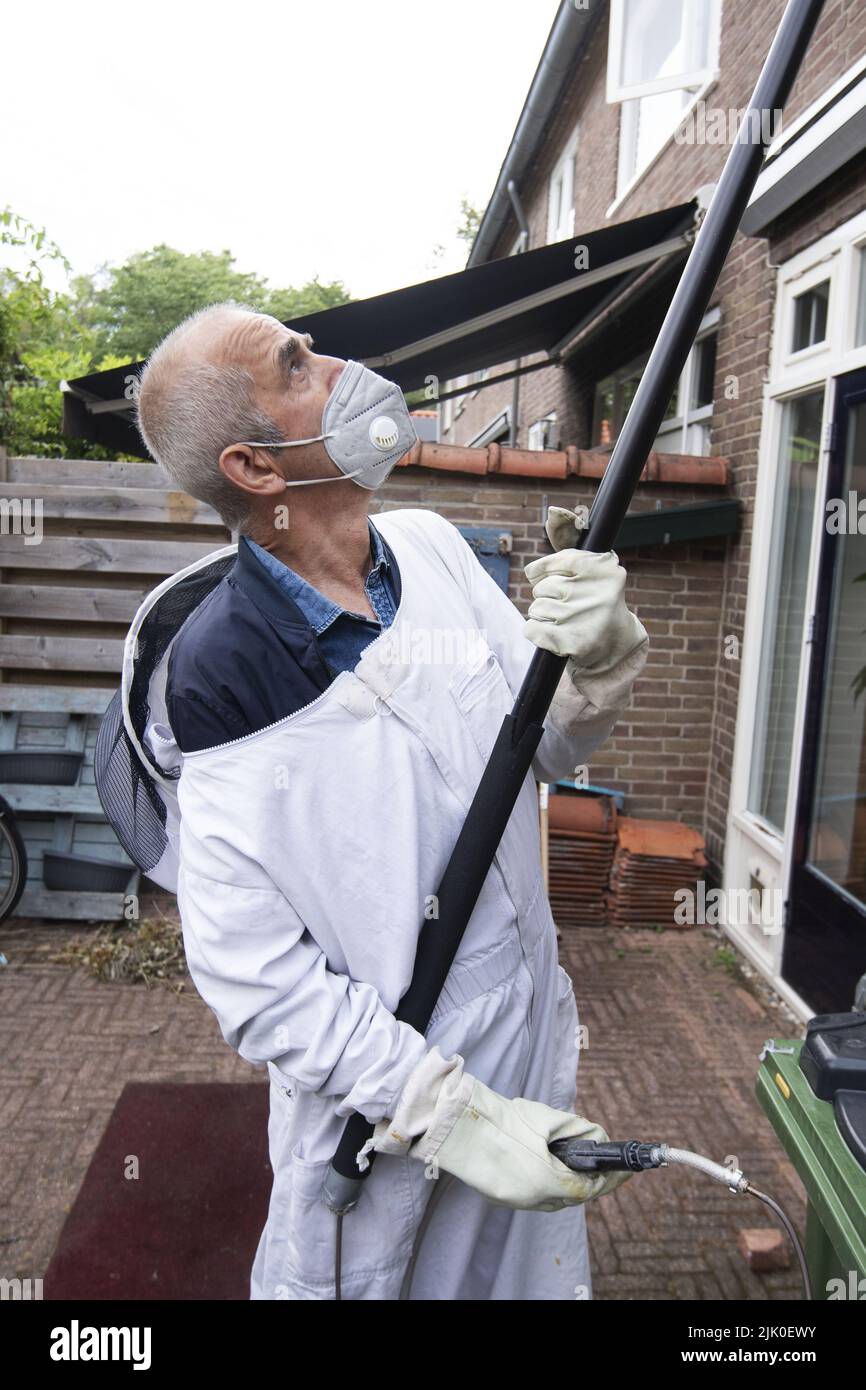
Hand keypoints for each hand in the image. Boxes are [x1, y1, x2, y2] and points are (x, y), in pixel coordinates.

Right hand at [358, 1047, 629, 1210]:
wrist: (457, 1125)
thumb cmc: (501, 1120)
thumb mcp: (546, 1119)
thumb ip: (577, 1130)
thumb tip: (596, 1135)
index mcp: (548, 1181)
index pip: (592, 1186)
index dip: (612, 1177)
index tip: (627, 1169)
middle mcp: (534, 1198)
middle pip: (574, 1195)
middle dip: (590, 1179)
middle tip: (604, 1162)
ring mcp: (516, 1200)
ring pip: (554, 1197)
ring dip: (567, 1180)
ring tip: (576, 1161)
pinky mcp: (502, 1195)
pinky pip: (535, 1193)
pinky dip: (546, 1180)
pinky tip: (547, 1164)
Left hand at [523, 506, 646, 678]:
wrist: (615, 646)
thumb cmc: (595, 600)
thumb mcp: (591, 568)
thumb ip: (571, 540)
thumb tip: (554, 511)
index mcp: (605, 569)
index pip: (557, 561)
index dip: (544, 571)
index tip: (544, 577)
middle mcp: (598, 592)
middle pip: (543, 587)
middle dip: (547, 597)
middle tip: (566, 606)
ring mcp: (585, 619)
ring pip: (537, 608)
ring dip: (543, 615)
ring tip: (563, 621)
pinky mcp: (572, 643)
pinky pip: (531, 629)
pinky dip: (535, 632)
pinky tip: (552, 634)